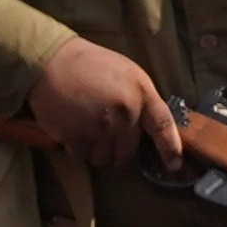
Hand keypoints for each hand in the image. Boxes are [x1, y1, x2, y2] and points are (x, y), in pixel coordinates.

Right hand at [22, 35, 182, 176]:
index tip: (174, 164)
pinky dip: (78, 149)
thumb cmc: (91, 65)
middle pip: (128, 152)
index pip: (163, 126)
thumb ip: (141, 100)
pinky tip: (73, 131)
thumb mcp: (128, 73)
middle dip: (119, 151)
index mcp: (141, 94)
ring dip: (97, 152)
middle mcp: (124, 114)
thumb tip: (147, 127)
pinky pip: (82, 157)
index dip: (170, 148)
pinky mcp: (75, 136)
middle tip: (106, 138)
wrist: (51, 62)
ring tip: (87, 130)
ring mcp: (100, 127)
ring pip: (104, 159)